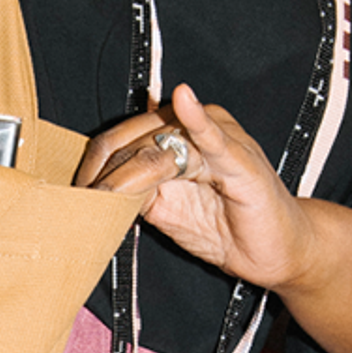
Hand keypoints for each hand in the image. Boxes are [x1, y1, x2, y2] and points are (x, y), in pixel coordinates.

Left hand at [75, 84, 315, 288]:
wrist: (273, 251)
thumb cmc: (223, 226)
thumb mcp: (164, 210)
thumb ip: (134, 191)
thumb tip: (96, 187)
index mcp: (175, 136)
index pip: (121, 139)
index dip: (95, 165)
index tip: (77, 193)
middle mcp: (195, 130)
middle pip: (135, 137)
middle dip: (108, 170)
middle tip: (88, 198)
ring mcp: (220, 141)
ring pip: (163, 141)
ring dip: (133, 168)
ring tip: (111, 191)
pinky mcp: (242, 159)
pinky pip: (215, 136)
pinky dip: (198, 119)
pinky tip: (185, 101)